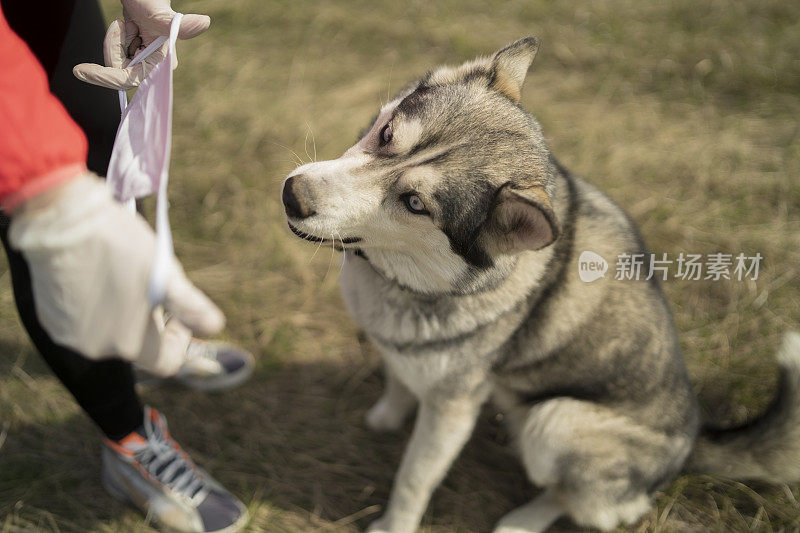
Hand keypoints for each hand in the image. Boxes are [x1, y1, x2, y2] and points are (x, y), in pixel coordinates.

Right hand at [9, 173, 224, 375]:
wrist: (60, 219)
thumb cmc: (120, 246)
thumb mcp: (165, 274)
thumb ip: (190, 306)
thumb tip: (215, 327)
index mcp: (131, 343)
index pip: (167, 362)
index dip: (179, 339)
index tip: (176, 311)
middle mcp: (98, 349)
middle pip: (137, 345)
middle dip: (149, 320)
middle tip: (149, 284)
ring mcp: (70, 336)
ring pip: (109, 332)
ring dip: (122, 313)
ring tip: (122, 277)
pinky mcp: (50, 319)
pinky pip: (81, 322)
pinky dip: (94, 307)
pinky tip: (95, 277)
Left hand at [73, 0, 209, 89]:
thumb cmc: (152, 0)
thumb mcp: (160, 13)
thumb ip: (179, 25)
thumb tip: (204, 23)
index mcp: (162, 63)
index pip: (128, 80)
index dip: (106, 78)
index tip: (80, 70)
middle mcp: (154, 66)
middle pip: (119, 72)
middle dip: (112, 48)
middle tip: (120, 23)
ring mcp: (144, 61)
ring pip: (115, 64)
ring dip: (115, 40)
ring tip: (128, 21)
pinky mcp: (136, 55)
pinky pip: (116, 56)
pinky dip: (115, 39)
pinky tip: (128, 25)